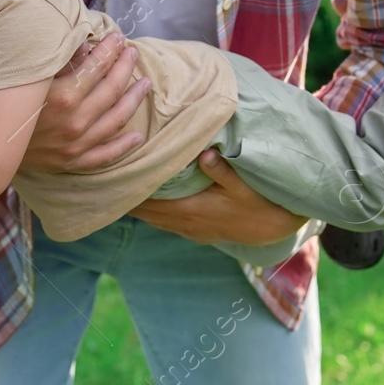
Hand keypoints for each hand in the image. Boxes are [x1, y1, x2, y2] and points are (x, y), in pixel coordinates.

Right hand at [24, 32, 151, 172]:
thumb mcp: (27, 76)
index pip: (98, 66)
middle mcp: (74, 121)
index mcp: (64, 96)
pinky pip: (104, 155)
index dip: (110, 49)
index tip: (118, 38)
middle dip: (125, 67)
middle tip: (132, 53)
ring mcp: (75, 144)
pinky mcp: (70, 161)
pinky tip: (136, 135)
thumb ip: (59, 61)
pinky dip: (122, 146)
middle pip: (111, 90)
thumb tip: (85, 46)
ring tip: (144, 84)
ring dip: (133, 100)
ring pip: (115, 119)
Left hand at [129, 149, 307, 245]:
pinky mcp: (198, 231)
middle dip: (127, 197)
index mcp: (192, 211)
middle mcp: (186, 224)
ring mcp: (191, 230)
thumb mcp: (246, 185)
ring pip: (154, 219)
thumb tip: (204, 153)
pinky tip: (145, 202)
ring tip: (120, 188)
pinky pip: (166, 222)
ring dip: (138, 206)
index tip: (113, 175)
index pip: (150, 202)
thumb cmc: (261, 204)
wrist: (277, 230)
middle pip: (145, 213)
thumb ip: (223, 169)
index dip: (131, 190)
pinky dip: (152, 212)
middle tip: (106, 179)